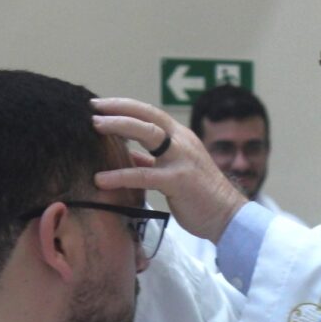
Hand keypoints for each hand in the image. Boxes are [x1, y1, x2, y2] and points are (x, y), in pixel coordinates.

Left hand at [92, 97, 246, 241]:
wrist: (228, 216)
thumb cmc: (200, 196)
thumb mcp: (174, 171)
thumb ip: (152, 161)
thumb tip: (128, 154)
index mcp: (181, 138)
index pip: (150, 113)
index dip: (124, 106)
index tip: (100, 104)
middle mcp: (182, 142)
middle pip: (147, 115)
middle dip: (118, 108)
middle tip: (92, 107)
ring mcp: (182, 159)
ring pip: (148, 134)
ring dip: (118, 127)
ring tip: (94, 126)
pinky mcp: (179, 181)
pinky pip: (144, 174)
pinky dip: (120, 175)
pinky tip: (100, 180)